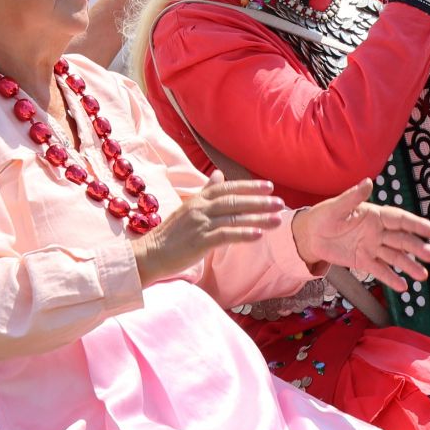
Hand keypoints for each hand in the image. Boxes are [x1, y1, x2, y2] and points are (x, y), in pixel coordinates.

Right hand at [133, 171, 285, 284]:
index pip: (227, 188)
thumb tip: (219, 174)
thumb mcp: (188, 208)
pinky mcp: (199, 241)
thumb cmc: (170, 235)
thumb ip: (205, 192)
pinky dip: (243, 234)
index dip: (249, 186)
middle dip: (259, 201)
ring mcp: (199, 224)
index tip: (268, 186)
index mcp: (198, 199)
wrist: (149, 254)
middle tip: (280, 202)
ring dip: (258, 218)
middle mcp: (200, 208)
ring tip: (277, 220)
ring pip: (234, 217)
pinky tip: (258, 235)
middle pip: (234, 201)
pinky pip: (225, 235)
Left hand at [292, 179, 429, 292]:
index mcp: (375, 215)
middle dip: (417, 247)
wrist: (310, 235)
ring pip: (395, 257)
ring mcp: (372, 247)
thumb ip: (353, 197)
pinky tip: (403, 287)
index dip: (416, 224)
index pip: (399, 219)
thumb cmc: (324, 216)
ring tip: (422, 276)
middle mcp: (378, 232)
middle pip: (401, 240)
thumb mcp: (337, 206)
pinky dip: (391, 278)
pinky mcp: (364, 261)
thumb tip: (368, 182)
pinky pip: (379, 270)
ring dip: (409, 265)